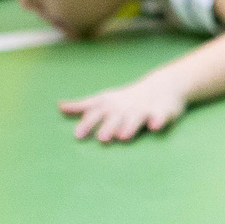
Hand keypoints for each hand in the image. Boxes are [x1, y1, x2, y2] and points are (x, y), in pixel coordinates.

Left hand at [60, 74, 187, 142]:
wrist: (163, 85)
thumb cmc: (127, 98)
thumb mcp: (105, 99)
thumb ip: (83, 105)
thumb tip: (60, 106)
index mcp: (111, 104)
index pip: (96, 113)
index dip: (88, 123)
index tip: (78, 135)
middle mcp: (126, 107)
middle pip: (116, 117)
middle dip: (109, 126)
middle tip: (102, 138)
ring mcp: (143, 109)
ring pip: (135, 117)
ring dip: (129, 125)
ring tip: (124, 136)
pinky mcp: (162, 111)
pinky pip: (160, 116)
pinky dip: (157, 120)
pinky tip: (154, 126)